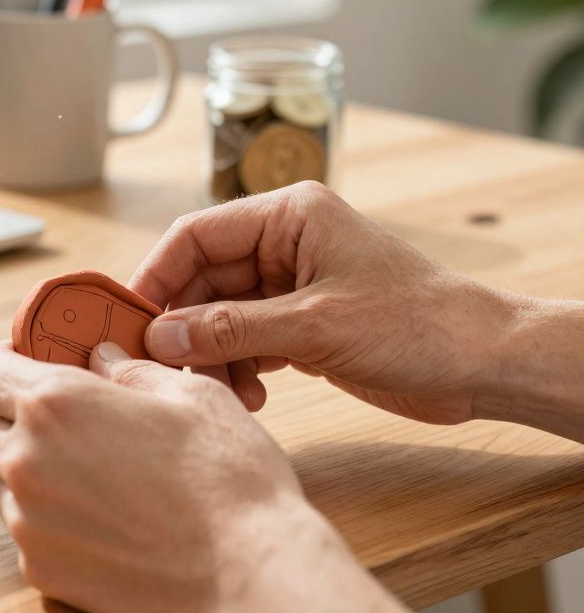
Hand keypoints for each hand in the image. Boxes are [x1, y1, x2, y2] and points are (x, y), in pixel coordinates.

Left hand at [0, 340, 435, 612]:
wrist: (249, 576)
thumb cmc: (228, 480)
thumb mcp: (190, 395)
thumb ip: (130, 369)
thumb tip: (103, 357)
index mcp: (56, 404)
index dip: (6, 362)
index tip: (29, 364)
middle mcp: (26, 461)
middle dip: (21, 415)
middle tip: (75, 420)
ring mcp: (28, 521)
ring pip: (6, 481)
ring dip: (36, 469)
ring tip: (100, 475)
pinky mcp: (41, 570)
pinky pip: (29, 530)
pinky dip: (54, 519)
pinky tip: (108, 519)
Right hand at [130, 181, 517, 424]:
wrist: (483, 364)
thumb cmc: (417, 325)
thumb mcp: (315, 326)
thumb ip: (231, 330)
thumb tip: (161, 338)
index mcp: (288, 216)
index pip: (196, 235)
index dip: (156, 277)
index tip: (128, 321)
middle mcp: (284, 244)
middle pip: (202, 280)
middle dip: (184, 328)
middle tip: (166, 371)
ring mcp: (292, 285)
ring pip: (220, 317)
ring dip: (212, 357)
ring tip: (223, 393)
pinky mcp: (301, 323)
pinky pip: (245, 341)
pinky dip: (238, 369)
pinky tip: (250, 396)